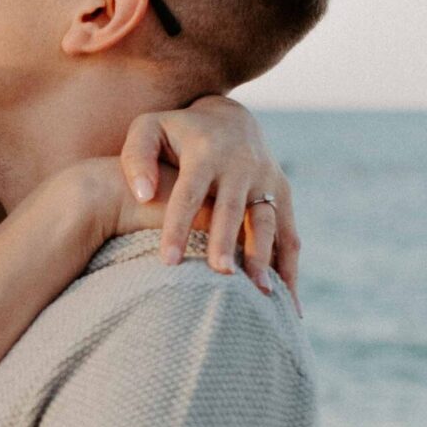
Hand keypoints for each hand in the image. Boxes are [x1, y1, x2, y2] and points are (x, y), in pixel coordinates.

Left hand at [118, 97, 298, 299]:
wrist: (229, 121)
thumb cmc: (176, 134)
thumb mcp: (149, 129)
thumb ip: (137, 157)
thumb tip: (143, 195)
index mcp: (205, 152)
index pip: (189, 193)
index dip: (178, 227)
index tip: (167, 263)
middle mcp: (241, 166)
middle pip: (233, 209)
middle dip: (228, 242)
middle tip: (220, 275)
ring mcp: (267, 181)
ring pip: (268, 223)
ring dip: (265, 257)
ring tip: (261, 294)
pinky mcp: (283, 196)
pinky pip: (290, 235)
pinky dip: (289, 268)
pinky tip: (288, 305)